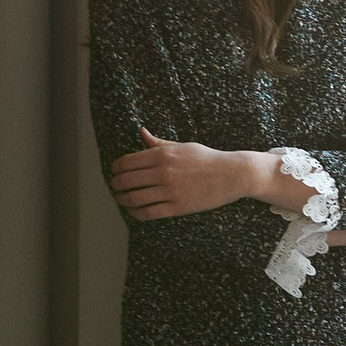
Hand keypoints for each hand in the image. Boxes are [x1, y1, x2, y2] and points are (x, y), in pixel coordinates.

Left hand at [110, 131, 291, 220]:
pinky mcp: (177, 207)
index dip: (115, 168)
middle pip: (125, 180)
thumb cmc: (206, 158)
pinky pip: (148, 213)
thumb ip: (158, 143)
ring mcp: (169, 190)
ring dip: (122, 200)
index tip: (114, 172)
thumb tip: (141, 132)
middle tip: (115, 187)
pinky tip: (134, 211)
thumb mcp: (182, 146)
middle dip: (116, 185)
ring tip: (121, 199)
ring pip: (133, 198)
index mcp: (162, 154)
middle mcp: (163, 172)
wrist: (231, 174)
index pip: (126, 162)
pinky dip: (135, 213)